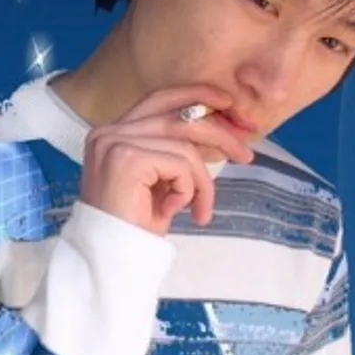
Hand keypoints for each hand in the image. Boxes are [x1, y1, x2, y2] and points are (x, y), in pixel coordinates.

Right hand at [80, 85, 254, 235]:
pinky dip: (188, 190)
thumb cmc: (133, 226)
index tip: (228, 105)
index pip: (160, 99)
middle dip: (219, 133)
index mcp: (112, 132)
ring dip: (202, 181)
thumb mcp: (158, 180)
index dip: (196, 96)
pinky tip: (173, 212)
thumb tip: (218, 128)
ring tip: (201, 210)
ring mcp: (114, 144)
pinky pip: (180, 165)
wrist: (109, 258)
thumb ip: (175, 151)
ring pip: (185, 146)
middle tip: (246, 154)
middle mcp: (108, 132)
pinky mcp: (126, 160)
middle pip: (178, 116)